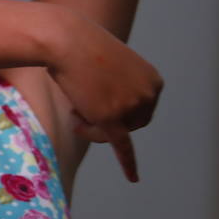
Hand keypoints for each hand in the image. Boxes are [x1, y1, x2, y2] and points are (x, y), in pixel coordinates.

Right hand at [42, 6, 163, 182]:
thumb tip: (107, 103)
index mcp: (153, 81)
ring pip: (117, 134)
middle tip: (80, 112)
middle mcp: (148, 95)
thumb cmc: (81, 46)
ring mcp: (130, 107)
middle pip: (133, 124)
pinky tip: (133, 178)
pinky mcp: (111, 118)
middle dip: (108, 122)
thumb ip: (118, 86)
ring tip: (74, 113)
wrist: (65, 39)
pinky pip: (121, 147)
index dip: (120, 110)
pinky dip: (128, 164)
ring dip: (95, 128)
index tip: (99, 103)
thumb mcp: (111, 64)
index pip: (142, 109)